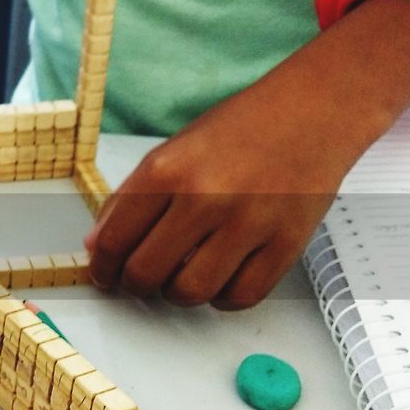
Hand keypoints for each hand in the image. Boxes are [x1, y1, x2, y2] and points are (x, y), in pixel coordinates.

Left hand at [83, 91, 342, 309]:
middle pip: (146, 274)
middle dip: (135, 284)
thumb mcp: (170, 152)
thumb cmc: (239, 130)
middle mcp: (206, 198)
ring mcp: (249, 224)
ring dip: (179, 292)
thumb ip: (129, 199)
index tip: (105, 274)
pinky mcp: (286, 244)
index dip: (102, 267)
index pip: (113, 241)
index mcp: (167, 171)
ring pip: (191, 293)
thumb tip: (97, 245)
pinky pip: (241, 297)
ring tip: (183, 272)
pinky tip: (221, 277)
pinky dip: (224, 297)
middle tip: (141, 278)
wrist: (312, 112)